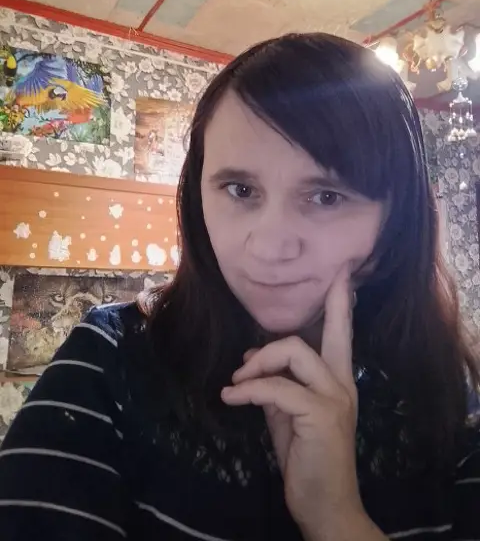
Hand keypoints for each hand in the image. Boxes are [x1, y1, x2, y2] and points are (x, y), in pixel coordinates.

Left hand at [222, 267, 381, 539]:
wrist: (325, 504)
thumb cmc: (307, 457)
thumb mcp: (287, 415)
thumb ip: (275, 384)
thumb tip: (251, 359)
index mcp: (338, 380)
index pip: (342, 334)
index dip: (341, 303)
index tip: (342, 273)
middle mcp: (342, 383)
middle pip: (315, 337)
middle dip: (276, 341)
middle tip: (246, 361)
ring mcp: (335, 398)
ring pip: (294, 353)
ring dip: (258, 365)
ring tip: (237, 383)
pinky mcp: (321, 415)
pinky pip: (276, 388)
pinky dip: (248, 390)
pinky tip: (230, 398)